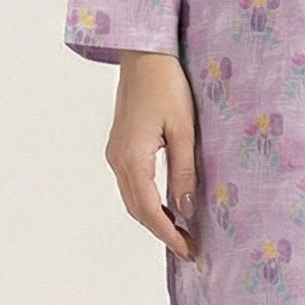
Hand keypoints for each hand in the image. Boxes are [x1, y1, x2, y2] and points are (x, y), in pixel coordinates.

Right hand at [104, 50, 199, 260]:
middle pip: (137, 209)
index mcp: (132, 157)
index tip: (189, 251)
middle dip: (162, 232)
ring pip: (133, 198)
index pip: (149, 210)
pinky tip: (168, 205)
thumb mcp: (183, 129)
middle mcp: (117, 159)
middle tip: (189, 248)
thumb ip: (184, 171)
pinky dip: (148, 201)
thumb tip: (186, 210)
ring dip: (154, 218)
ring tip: (182, 232)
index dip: (169, 234)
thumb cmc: (166, 84)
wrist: (144, 53)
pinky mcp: (121, 146)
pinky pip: (132, 184)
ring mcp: (116, 153)